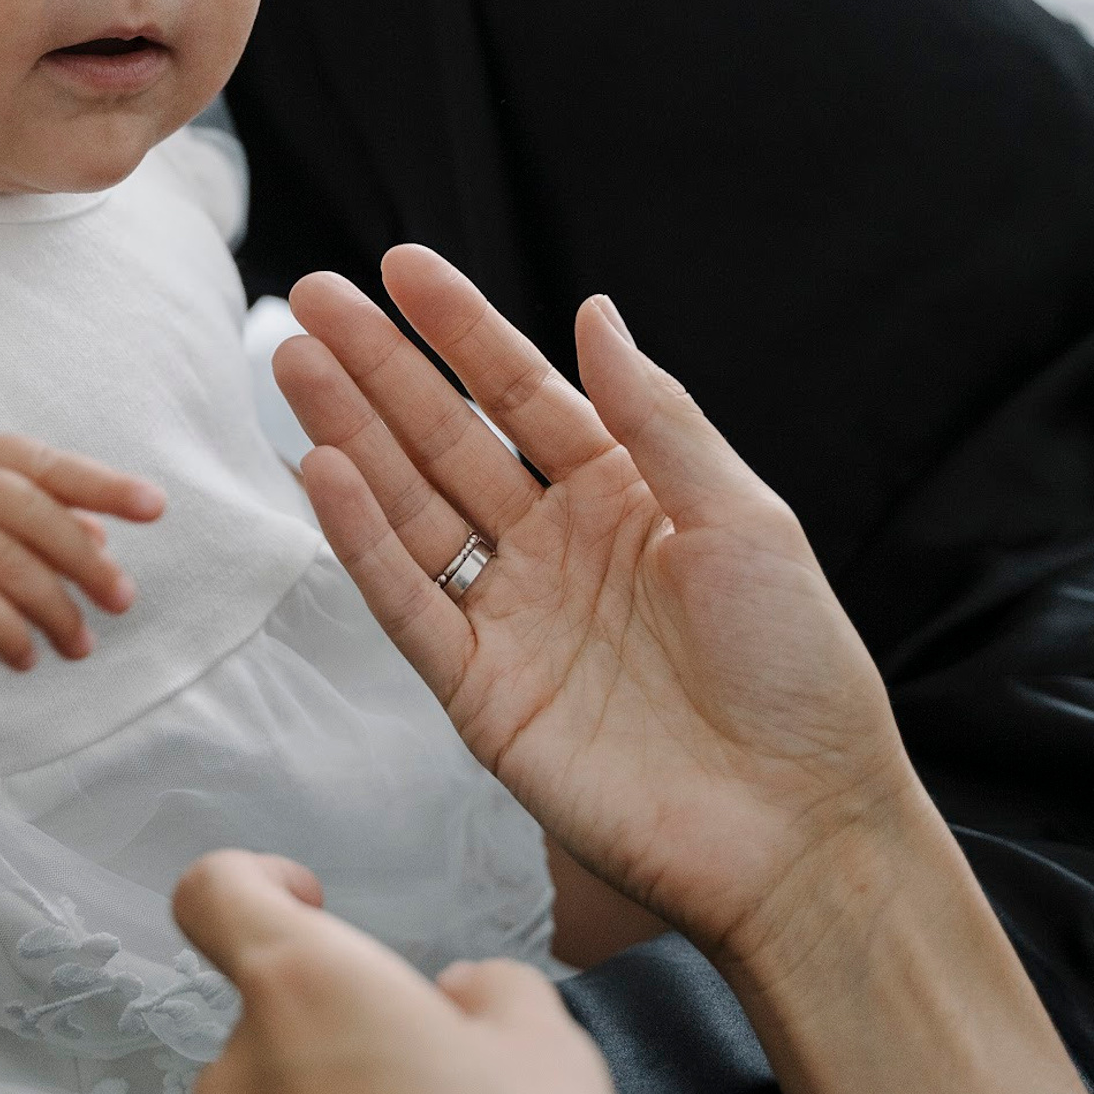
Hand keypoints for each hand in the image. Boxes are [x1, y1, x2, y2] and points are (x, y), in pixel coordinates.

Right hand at [0, 432, 163, 672]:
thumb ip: (20, 519)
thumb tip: (100, 543)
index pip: (41, 462)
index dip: (101, 484)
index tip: (155, 508)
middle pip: (30, 512)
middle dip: (84, 560)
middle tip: (123, 602)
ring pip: (2, 562)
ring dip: (52, 608)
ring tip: (80, 646)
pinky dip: (3, 631)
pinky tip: (25, 657)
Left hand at [174, 850, 653, 1093]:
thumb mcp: (554, 1053)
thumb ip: (499, 995)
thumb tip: (462, 1001)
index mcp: (300, 990)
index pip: (214, 892)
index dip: (260, 879)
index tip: (318, 901)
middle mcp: (241, 1079)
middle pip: (277, 1018)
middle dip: (354, 1030)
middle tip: (456, 1075)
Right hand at [274, 249, 921, 970]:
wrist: (799, 827)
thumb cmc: (800, 673)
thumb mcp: (745, 520)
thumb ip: (656, 420)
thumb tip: (595, 313)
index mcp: (626, 498)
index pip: (523, 394)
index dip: (461, 329)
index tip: (400, 265)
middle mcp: (557, 549)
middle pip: (446, 440)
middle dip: (378, 367)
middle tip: (309, 298)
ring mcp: (512, 620)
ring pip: (410, 508)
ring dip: (349, 433)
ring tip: (293, 360)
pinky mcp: (479, 694)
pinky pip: (406, 603)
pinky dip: (360, 539)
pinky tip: (322, 469)